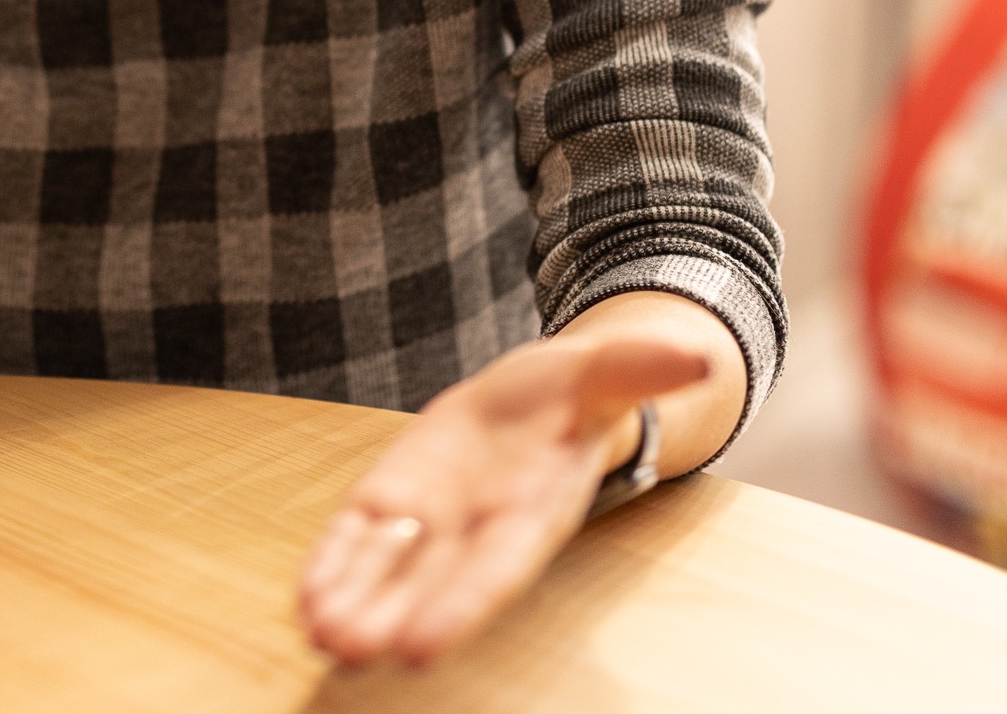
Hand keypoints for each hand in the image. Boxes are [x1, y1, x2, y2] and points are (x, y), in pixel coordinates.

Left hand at [297, 333, 711, 667]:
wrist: (536, 400)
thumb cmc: (574, 394)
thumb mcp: (606, 370)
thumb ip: (642, 366)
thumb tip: (700, 358)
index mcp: (534, 510)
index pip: (497, 565)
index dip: (462, 603)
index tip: (423, 645)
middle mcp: (479, 531)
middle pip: (433, 582)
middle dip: (393, 614)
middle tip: (351, 647)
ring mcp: (431, 520)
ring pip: (388, 569)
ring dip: (354, 601)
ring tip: (320, 634)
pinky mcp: (394, 499)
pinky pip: (359, 539)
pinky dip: (334, 568)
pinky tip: (306, 601)